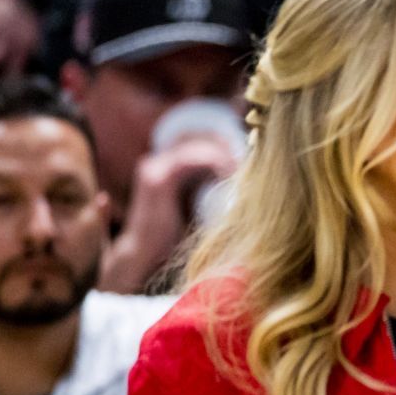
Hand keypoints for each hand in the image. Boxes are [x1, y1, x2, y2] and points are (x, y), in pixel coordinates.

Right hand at [100, 137, 240, 291]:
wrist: (146, 257)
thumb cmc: (175, 238)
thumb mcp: (196, 207)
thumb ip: (209, 190)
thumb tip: (242, 182)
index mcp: (164, 167)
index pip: (193, 139)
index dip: (219, 140)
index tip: (246, 147)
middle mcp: (156, 162)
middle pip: (194, 138)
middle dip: (224, 142)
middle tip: (249, 152)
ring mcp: (154, 169)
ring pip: (194, 148)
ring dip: (222, 152)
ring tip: (244, 164)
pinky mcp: (158, 180)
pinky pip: (190, 161)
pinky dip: (213, 162)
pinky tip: (231, 171)